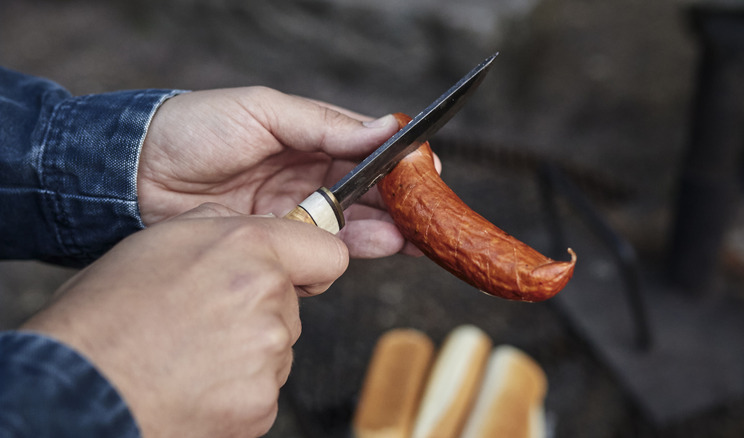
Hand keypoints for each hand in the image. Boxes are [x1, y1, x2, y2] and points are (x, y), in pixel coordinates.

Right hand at [22, 203, 346, 437]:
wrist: (78, 390)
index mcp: (247, 248)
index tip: (294, 277)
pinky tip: (195, 385)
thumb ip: (219, 228)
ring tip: (191, 355)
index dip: (309, 265)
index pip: (327, 254)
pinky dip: (237, 391)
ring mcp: (268, 352)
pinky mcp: (261, 402)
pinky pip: (263, 389)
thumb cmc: (105, 315)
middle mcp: (268, 296)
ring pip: (276, 347)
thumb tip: (249, 228)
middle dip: (259, 311)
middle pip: (291, 304)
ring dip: (246, 352)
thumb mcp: (159, 241)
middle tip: (204, 322)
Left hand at [138, 87, 423, 256]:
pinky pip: (315, 255)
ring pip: (348, 228)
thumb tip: (383, 128)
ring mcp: (291, 215)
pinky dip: (338, 256)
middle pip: (367, 196)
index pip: (367, 154)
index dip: (399, 165)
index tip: (428, 173)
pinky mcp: (272, 247)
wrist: (133, 174)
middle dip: (398, 207)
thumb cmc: (195, 128)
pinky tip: (355, 252)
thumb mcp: (264, 111)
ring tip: (405, 239)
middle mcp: (306, 179)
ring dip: (379, 234)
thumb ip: (325, 124)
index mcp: (309, 140)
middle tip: (426, 218)